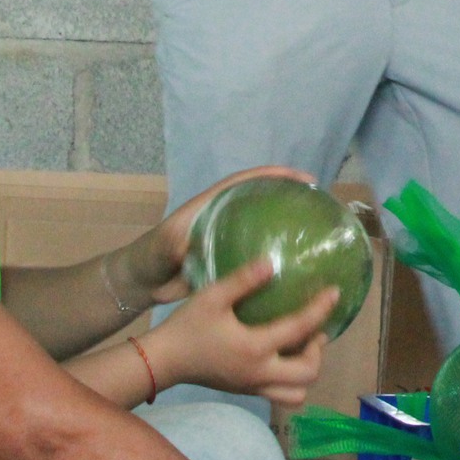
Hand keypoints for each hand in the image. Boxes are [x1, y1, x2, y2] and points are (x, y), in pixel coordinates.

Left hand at [133, 164, 320, 303]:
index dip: (274, 176)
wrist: (141, 283)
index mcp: (210, 205)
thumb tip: (196, 246)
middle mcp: (223, 218)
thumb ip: (176, 243)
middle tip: (318, 205)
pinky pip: (256, 256)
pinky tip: (294, 271)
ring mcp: (227, 239)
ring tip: (315, 235)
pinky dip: (275, 259)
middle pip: (261, 199)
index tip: (303, 179)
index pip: (246, 181)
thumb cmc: (150, 257)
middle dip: (288, 196)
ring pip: (262, 227)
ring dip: (286, 226)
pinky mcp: (228, 261)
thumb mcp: (162, 245)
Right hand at [145, 260, 332, 406]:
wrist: (163, 360)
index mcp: (255, 348)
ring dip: (306, 371)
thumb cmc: (187, 326)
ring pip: (296, 393)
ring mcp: (253, 386)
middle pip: (308, 374)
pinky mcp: (245, 390)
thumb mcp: (213, 296)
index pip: (300, 329)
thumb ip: (243, 279)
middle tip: (315, 330)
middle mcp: (260, 373)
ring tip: (302, 347)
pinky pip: (280, 394)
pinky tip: (282, 354)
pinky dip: (290, 379)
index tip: (335, 292)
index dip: (321, 309)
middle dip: (318, 351)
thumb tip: (272, 263)